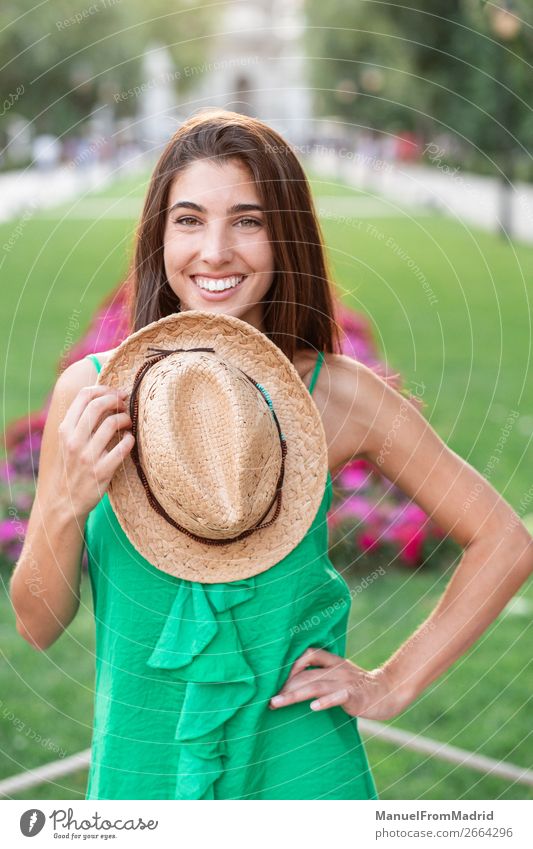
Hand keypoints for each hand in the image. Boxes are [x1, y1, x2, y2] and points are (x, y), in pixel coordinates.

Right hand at [57, 384, 133, 519]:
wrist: (65, 501)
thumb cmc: (71, 467)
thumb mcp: (67, 442)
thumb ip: (79, 421)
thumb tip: (102, 396)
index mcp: (65, 430)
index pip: (84, 396)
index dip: (104, 389)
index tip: (116, 392)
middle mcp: (74, 441)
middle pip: (98, 406)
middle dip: (116, 399)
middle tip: (126, 404)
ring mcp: (87, 456)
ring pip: (112, 424)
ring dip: (125, 418)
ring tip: (128, 422)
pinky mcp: (101, 471)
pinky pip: (122, 448)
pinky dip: (130, 440)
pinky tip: (130, 440)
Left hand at [269, 646, 404, 720]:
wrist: (387, 692)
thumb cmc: (357, 686)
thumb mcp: (338, 674)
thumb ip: (320, 675)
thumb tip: (292, 683)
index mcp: (333, 661)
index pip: (308, 654)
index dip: (290, 666)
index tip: (275, 681)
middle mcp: (337, 668)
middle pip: (306, 674)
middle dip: (285, 686)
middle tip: (269, 699)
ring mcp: (346, 681)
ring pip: (316, 685)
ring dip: (294, 695)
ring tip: (277, 703)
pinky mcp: (355, 696)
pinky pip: (338, 697)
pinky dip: (326, 701)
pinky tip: (313, 708)